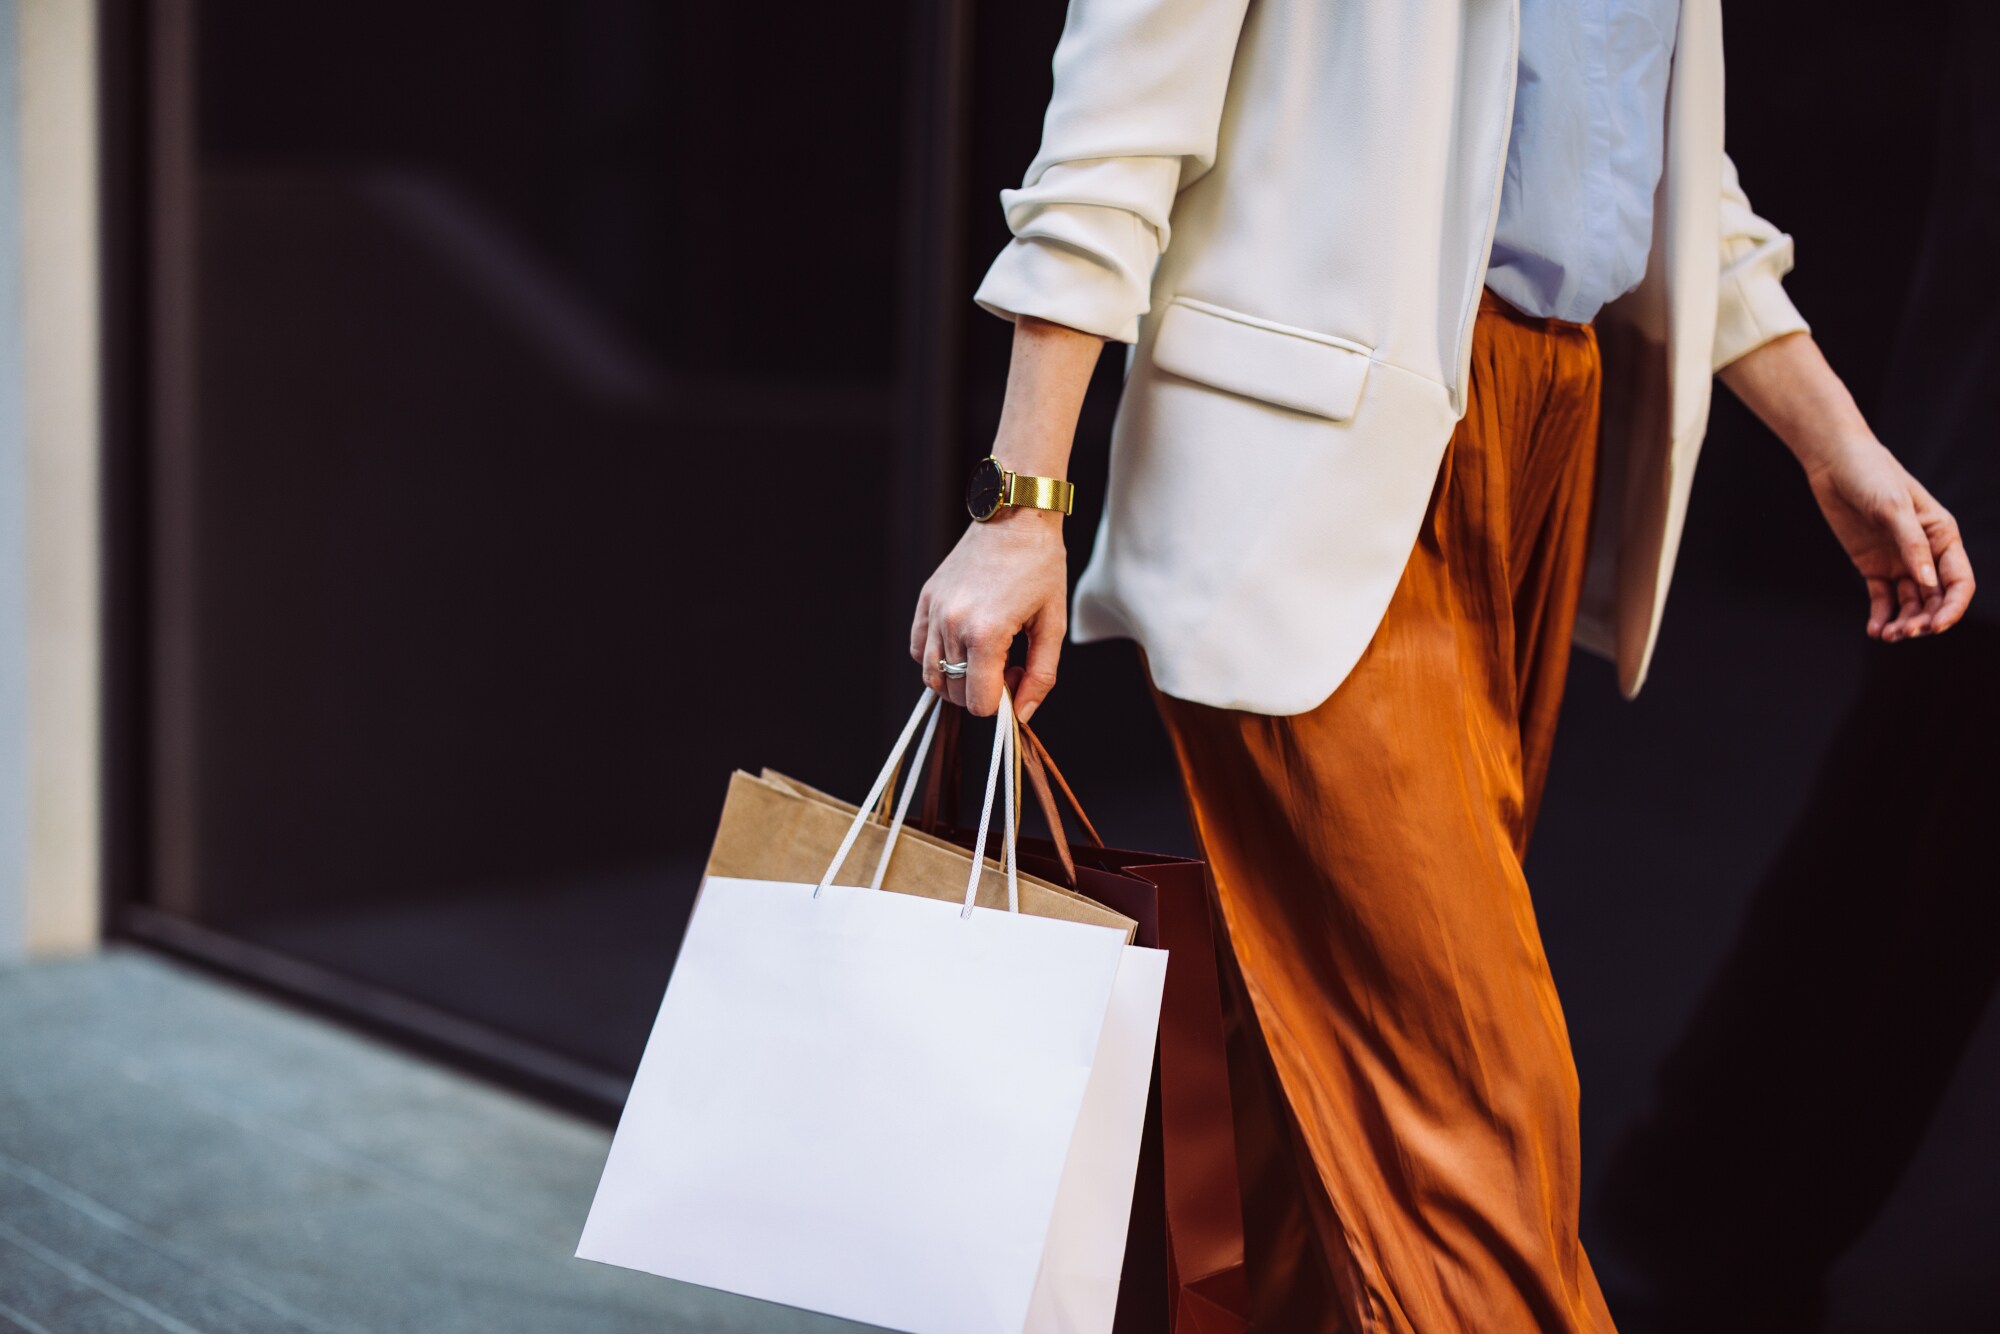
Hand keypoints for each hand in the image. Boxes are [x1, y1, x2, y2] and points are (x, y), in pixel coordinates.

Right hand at [910, 510, 1066, 719]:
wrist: (1015, 516)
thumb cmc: (1041, 567)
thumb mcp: (1053, 626)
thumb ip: (1040, 677)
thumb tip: (1021, 715)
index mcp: (986, 634)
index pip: (980, 704)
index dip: (1002, 703)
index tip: (1017, 677)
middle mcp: (952, 624)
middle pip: (954, 693)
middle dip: (982, 692)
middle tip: (1007, 664)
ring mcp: (934, 611)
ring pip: (932, 676)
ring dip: (958, 678)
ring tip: (985, 654)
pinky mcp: (926, 599)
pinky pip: (919, 649)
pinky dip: (937, 657)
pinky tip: (963, 642)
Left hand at [1803, 439, 1974, 639]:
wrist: (1835, 465)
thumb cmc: (1872, 476)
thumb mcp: (1894, 507)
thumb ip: (1912, 545)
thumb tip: (1928, 582)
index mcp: (1943, 536)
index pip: (1959, 581)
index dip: (1952, 607)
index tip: (1936, 626)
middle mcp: (1926, 553)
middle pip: (1935, 598)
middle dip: (1925, 620)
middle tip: (1904, 632)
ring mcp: (1900, 561)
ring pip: (1910, 603)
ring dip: (1903, 622)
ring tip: (1887, 635)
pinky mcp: (1873, 566)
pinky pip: (1882, 598)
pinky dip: (1880, 615)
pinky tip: (1874, 630)